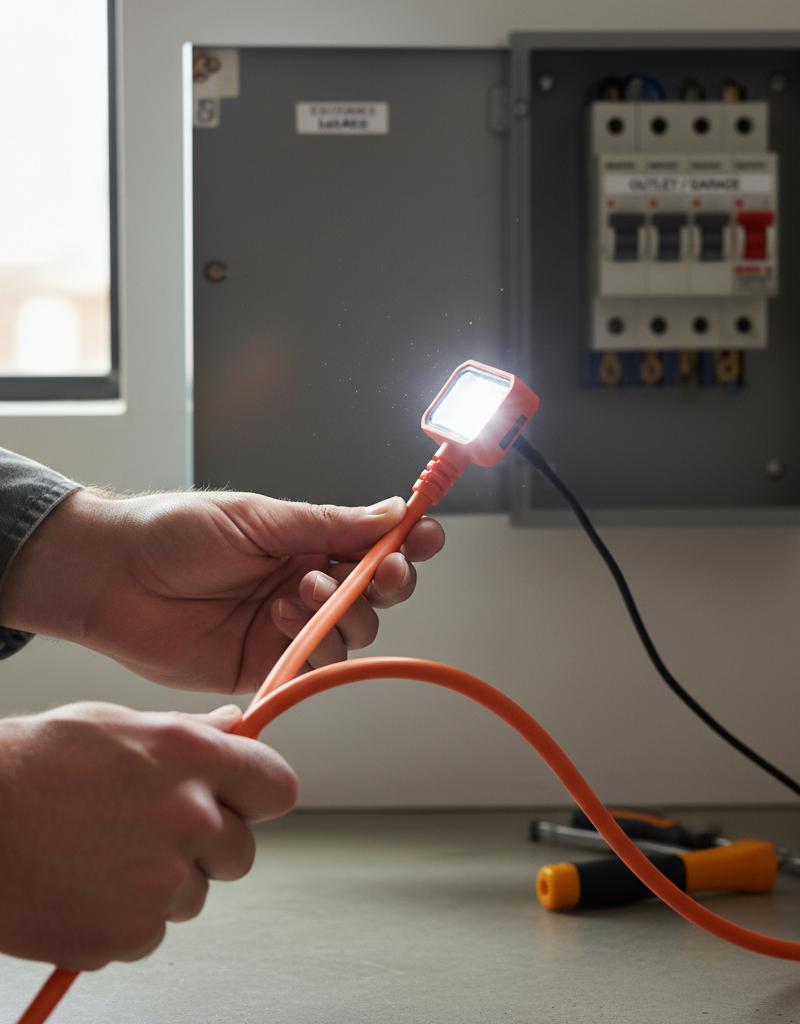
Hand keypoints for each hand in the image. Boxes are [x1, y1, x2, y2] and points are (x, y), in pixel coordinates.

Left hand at [0, 490, 443, 691]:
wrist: (112, 577)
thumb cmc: (174, 532)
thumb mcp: (259, 517)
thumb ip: (329, 523)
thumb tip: (392, 513)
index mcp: (305, 538)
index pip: (373, 542)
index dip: (407, 542)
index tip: (426, 538)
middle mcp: (304, 582)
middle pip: (375, 593)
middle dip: (384, 583)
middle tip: (373, 573)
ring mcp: (288, 625)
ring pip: (353, 632)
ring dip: (342, 613)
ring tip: (301, 591)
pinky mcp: (267, 664)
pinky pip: (316, 666)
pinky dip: (314, 647)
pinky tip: (282, 622)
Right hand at [0, 701, 295, 969]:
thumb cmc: (31, 765)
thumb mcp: (115, 722)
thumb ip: (188, 731)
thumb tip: (233, 726)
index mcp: (192, 757)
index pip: (277, 787)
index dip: (259, 794)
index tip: (242, 799)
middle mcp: (189, 818)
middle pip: (241, 852)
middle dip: (209, 847)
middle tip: (154, 831)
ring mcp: (162, 881)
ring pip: (195, 895)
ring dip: (164, 883)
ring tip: (105, 854)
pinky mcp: (130, 934)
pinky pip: (153, 932)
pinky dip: (127, 918)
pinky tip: (87, 886)